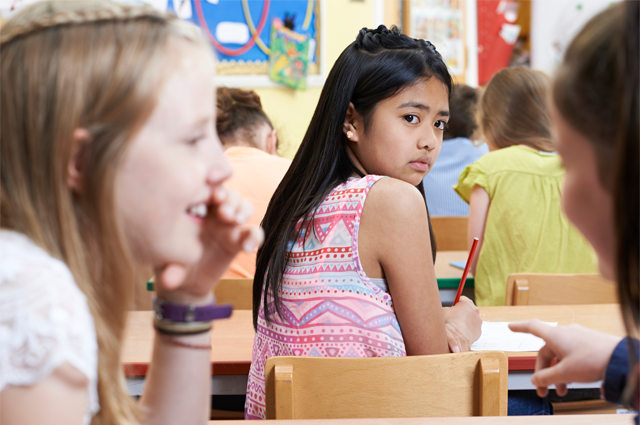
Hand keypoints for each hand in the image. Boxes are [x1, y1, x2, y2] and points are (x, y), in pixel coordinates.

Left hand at [155, 186, 263, 303]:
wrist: (184, 282)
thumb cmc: (169, 262)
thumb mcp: (166, 262)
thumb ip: (170, 269)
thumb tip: (169, 281)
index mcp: (194, 207)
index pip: (207, 188)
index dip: (213, 186)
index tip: (213, 196)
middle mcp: (213, 213)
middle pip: (228, 194)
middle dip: (229, 199)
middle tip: (223, 212)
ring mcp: (228, 226)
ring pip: (244, 207)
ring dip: (242, 210)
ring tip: (235, 220)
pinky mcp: (239, 241)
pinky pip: (254, 232)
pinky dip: (255, 237)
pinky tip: (248, 248)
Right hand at [443, 296, 481, 352]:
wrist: (456, 337)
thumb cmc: (449, 322)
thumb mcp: (443, 311)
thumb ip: (447, 308)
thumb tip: (446, 309)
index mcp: (466, 302)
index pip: (461, 299)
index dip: (456, 304)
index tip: (452, 308)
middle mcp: (475, 310)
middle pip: (468, 309)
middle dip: (462, 313)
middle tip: (454, 318)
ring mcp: (478, 321)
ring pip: (471, 319)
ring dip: (466, 322)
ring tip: (457, 327)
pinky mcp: (479, 331)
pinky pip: (473, 329)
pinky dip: (468, 330)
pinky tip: (461, 333)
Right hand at [509, 320, 621, 396]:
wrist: (620, 359)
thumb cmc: (593, 360)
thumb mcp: (564, 373)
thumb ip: (546, 377)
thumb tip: (536, 380)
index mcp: (555, 335)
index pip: (532, 327)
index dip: (519, 327)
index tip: (511, 327)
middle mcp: (566, 333)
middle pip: (547, 351)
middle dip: (544, 371)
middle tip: (544, 388)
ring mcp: (579, 337)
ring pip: (561, 354)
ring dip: (558, 372)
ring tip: (561, 389)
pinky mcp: (590, 342)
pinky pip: (573, 354)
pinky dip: (569, 367)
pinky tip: (574, 380)